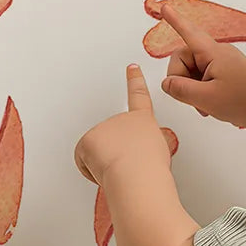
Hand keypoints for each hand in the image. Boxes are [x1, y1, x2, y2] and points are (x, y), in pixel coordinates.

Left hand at [74, 63, 170, 185]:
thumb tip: (140, 157)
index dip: (136, 81)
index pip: (140, 96)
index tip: (132, 69)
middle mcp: (122, 119)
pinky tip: (106, 172)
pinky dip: (92, 171)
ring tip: (121, 169)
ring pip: (97, 151)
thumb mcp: (160, 153)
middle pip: (112, 137)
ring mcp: (103, 128)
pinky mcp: (87, 140)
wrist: (138, 177)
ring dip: (105, 163)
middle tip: (128, 166)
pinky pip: (85, 161)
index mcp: (143, 121)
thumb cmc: (150, 170)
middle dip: (116, 153)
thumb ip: (148, 147)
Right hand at [158, 2, 245, 128]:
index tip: (164, 7)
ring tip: (205, 105)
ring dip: (191, 89)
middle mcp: (217, 53)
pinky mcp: (225, 74)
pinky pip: (202, 78)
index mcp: (213, 52)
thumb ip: (179, 89)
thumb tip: (166, 83)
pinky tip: (209, 105)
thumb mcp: (205, 98)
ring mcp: (222, 63)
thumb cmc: (242, 102)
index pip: (188, 32)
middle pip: (184, 58)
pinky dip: (200, 92)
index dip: (174, 21)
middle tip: (193, 98)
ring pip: (191, 71)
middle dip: (181, 78)